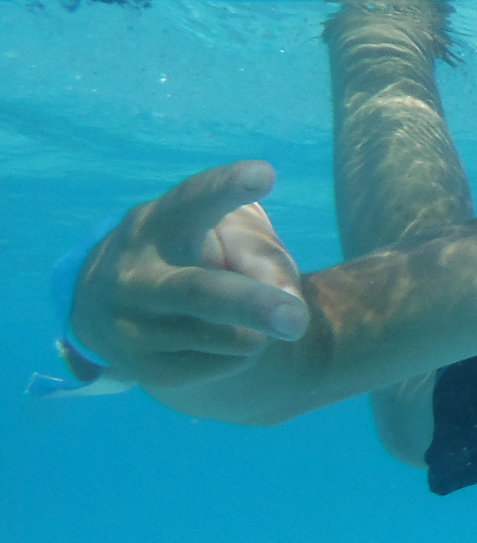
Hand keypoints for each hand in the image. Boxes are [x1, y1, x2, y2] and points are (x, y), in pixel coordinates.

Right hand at [70, 161, 307, 388]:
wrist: (112, 309)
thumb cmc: (193, 256)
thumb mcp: (222, 238)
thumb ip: (260, 258)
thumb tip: (284, 309)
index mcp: (157, 224)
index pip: (193, 202)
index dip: (226, 188)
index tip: (264, 174)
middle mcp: (133, 274)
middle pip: (199, 292)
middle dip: (250, 306)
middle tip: (297, 320)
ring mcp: (128, 325)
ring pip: (230, 339)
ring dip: (258, 330)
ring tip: (239, 314)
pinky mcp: (139, 369)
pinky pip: (224, 365)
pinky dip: (240, 354)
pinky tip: (210, 338)